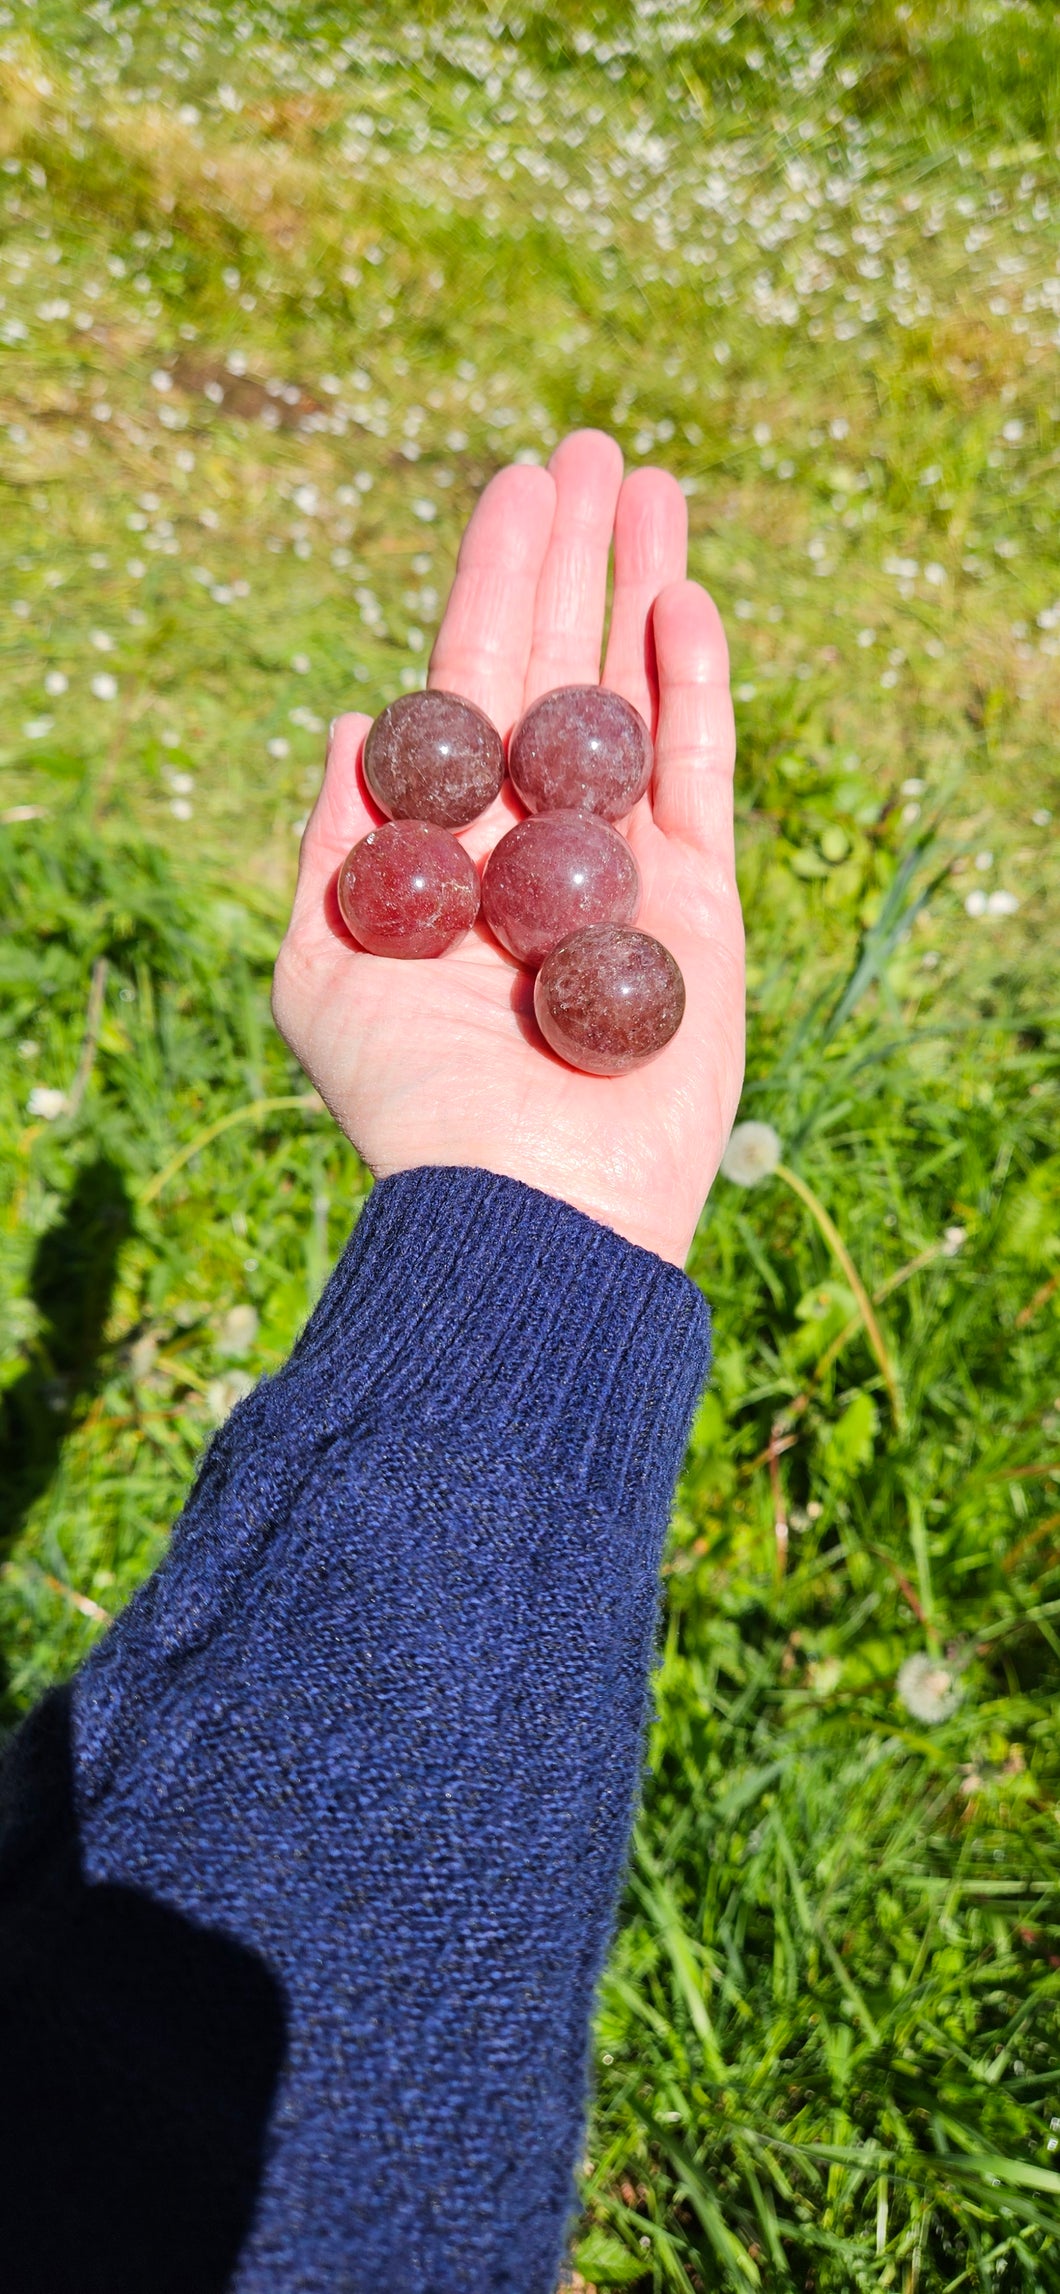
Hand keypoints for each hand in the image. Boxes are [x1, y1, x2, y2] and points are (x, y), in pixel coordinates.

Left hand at [272, 430, 743, 1267]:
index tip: (510, 488)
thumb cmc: (410, 1101)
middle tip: (590, 446)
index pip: (468, 685)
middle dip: (572, 558)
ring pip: (634, 698)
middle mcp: (535, 840)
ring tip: (653, 482)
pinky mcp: (700, 902)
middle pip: (558, 668)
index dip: (486, 584)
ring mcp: (623, 865)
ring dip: (641, 588)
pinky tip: (683, 600)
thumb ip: (337, 841)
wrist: (526, 1201)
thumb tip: (346, 720)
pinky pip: (696, 772)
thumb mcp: (326, 965)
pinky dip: (691, 687)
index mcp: (446, 847)